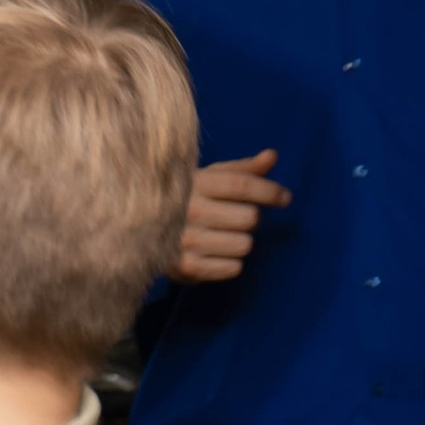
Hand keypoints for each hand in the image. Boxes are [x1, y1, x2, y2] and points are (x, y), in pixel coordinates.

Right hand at [171, 150, 288, 284]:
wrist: (139, 229)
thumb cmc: (185, 199)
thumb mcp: (209, 178)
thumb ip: (242, 170)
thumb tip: (271, 156)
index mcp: (195, 183)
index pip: (242, 186)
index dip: (270, 191)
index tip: (285, 198)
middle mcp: (189, 211)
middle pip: (250, 218)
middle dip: (252, 218)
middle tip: (237, 218)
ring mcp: (186, 241)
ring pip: (244, 245)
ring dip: (241, 241)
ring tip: (223, 236)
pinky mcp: (186, 267)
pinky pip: (233, 268)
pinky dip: (231, 262)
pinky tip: (216, 253)